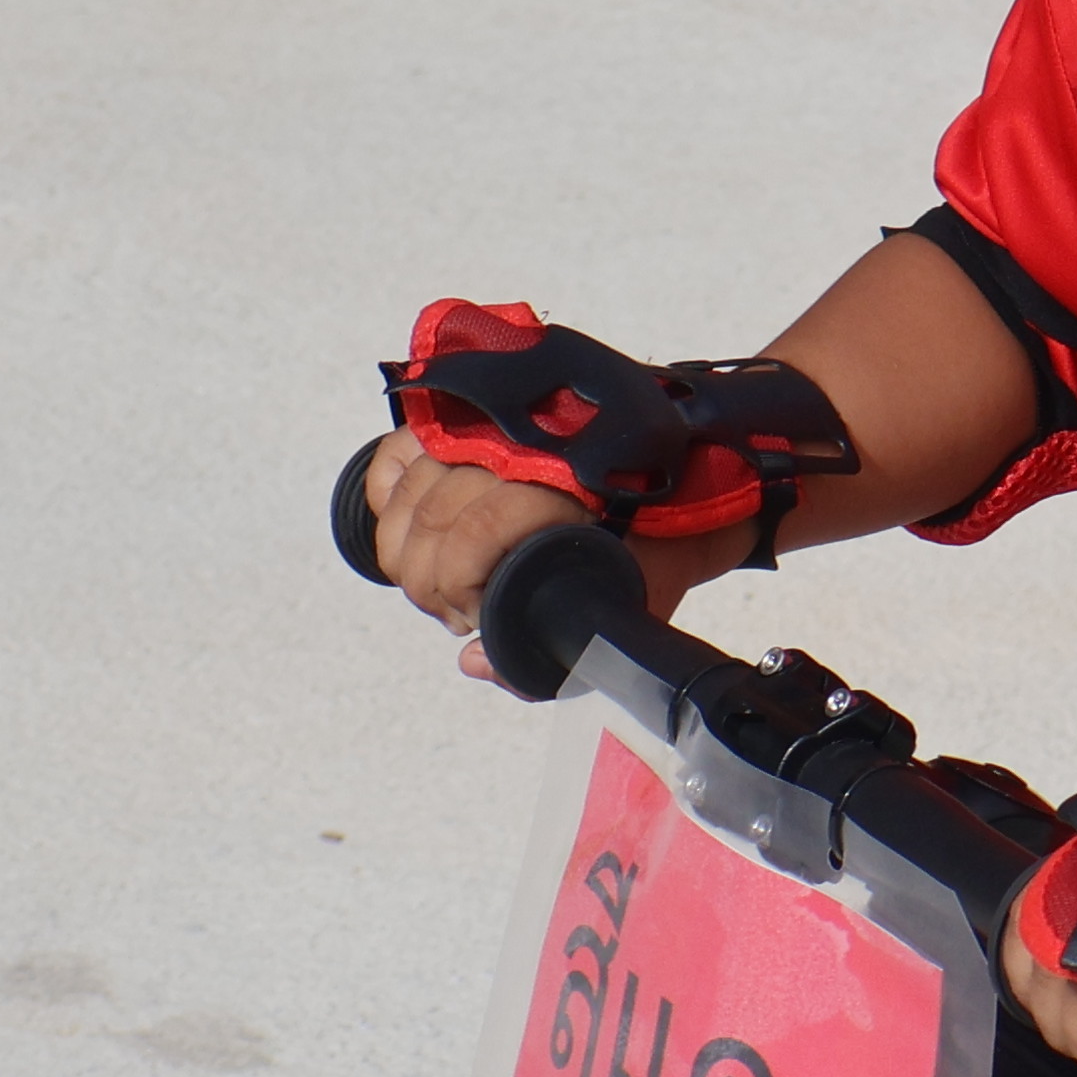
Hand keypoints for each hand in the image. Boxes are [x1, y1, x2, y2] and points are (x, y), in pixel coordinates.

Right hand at [359, 436, 736, 680]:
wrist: (688, 476)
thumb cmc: (656, 547)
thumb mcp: (624, 611)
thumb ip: (555, 652)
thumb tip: (474, 661)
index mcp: (565, 488)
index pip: (471, 539)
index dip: (458, 594)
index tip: (477, 620)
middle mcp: (522, 447)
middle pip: (430, 523)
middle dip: (430, 586)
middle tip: (459, 613)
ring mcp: (489, 425)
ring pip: (408, 494)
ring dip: (408, 553)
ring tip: (441, 583)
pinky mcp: (466, 416)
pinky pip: (397, 454)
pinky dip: (388, 497)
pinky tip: (411, 530)